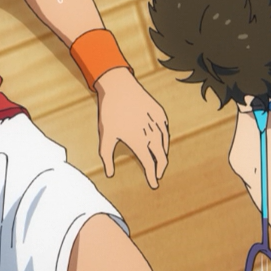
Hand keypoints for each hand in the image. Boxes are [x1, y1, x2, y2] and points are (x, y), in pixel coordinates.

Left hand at [95, 67, 169, 188]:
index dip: (152, 177)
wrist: (119, 86)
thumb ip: (107, 157)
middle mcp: (152, 134)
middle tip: (157, 175)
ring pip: (165, 144)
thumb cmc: (110, 112)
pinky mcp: (160, 112)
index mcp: (139, 142)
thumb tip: (109, 174)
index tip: (153, 185)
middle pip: (161, 157)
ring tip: (159, 160)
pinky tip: (160, 141)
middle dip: (160, 169)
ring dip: (163, 154)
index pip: (150, 165)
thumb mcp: (105, 136)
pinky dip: (164, 139)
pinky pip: (165, 130)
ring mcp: (158, 122)